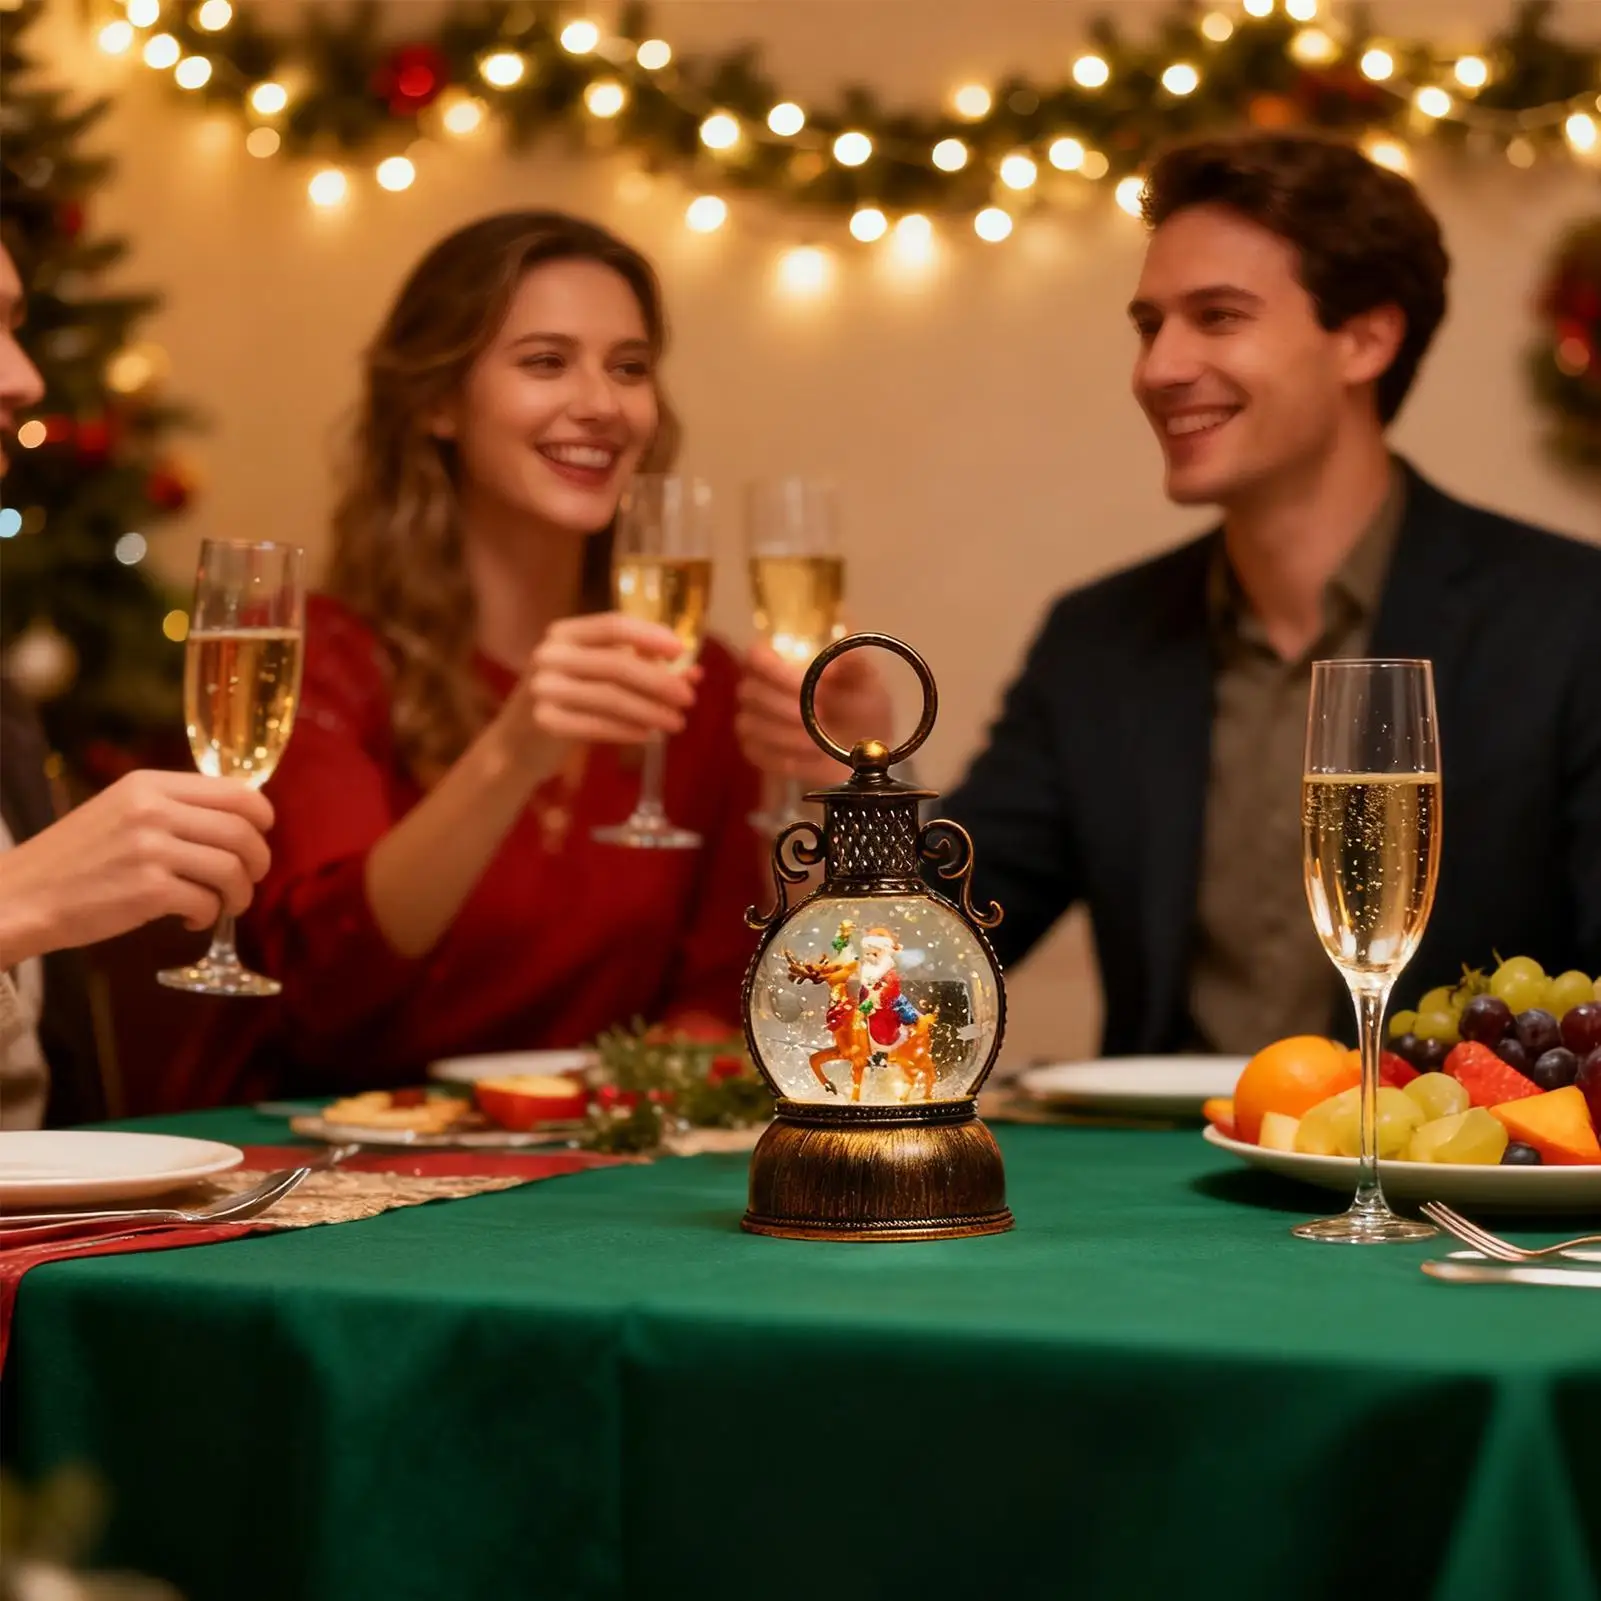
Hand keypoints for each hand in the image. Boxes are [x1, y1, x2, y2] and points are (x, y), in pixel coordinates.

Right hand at [0, 770, 274, 965]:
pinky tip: (190, 920)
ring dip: (240, 894)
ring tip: (226, 905)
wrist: (20, 895)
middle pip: (243, 832)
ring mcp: (150, 849)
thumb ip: (173, 808)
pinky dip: (208, 916)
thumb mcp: (121, 812)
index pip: (237, 792)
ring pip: (232, 869)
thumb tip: (238, 821)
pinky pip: (206, 903)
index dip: (261, 818)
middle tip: (248, 880)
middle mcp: (152, 810)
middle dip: (258, 862)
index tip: (260, 837)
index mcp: (149, 785)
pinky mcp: (147, 890)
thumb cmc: (77, 859)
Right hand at [501, 613, 699, 762]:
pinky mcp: (544, 720)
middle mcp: (550, 654)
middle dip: (659, 681)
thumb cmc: (570, 700)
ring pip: (610, 697)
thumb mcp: (600, 675)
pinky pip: (596, 725)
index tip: (682, 650)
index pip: (613, 624)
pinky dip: (627, 730)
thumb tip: (694, 672)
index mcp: (564, 632)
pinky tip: (648, 735)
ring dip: (650, 711)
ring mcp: (543, 687)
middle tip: (690, 698)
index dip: (650, 635)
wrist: (520, 741)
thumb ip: (642, 666)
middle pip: (616, 663)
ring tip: (677, 723)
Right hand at [736, 644, 893, 785]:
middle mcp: (760, 690)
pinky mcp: (757, 753)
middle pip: (751, 692)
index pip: (756, 657)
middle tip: (818, 716)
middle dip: (784, 706)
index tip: (804, 683)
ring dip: (786, 734)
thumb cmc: (860, 707)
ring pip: (751, 725)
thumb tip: (840, 653)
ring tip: (818, 742)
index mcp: (781, 662)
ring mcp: (755, 723)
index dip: (774, 670)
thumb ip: (855, 663)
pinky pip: (758, 754)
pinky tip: (810, 757)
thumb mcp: (867, 682)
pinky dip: (783, 757)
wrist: (865, 749)